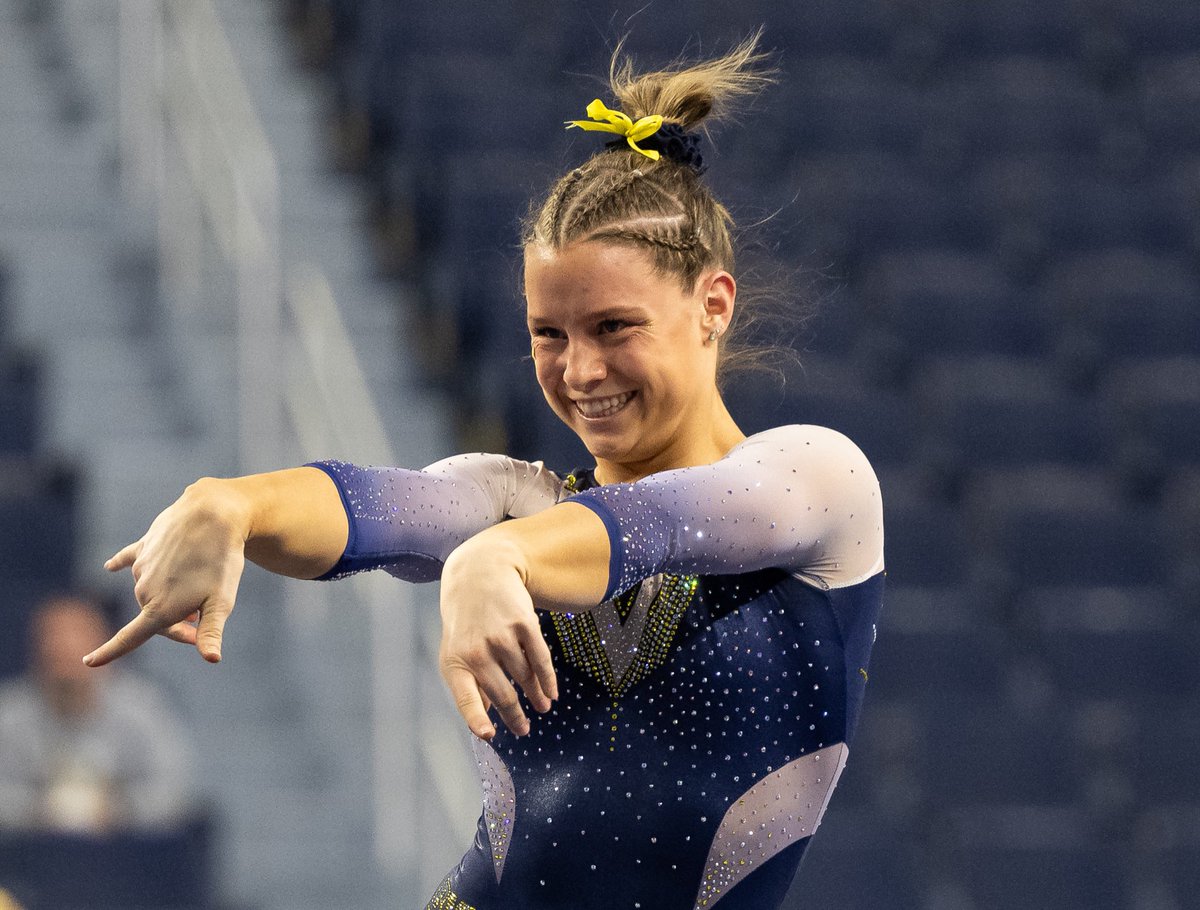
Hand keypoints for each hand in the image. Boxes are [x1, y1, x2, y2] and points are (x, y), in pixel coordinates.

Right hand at [84, 478, 250, 666]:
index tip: (89, 662)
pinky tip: (109, 566)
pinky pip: (129, 558)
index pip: (129, 638)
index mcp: (159, 609)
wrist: (212, 515)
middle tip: (200, 621)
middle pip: (154, 617)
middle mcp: (143, 590)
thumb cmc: (221, 561)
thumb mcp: (221, 601)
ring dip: (169, 596)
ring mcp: (142, 567)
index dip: (109, 652)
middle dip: (176, 624)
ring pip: (152, 591)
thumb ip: (211, 632)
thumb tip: (211, 660)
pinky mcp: (145, 546)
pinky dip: (121, 563)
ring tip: (198, 589)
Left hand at [438, 534, 557, 739]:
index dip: (477, 718)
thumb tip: (486, 720)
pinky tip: (551, 693)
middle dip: (516, 716)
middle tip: (524, 730)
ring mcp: (501, 636)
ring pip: (524, 677)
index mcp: (455, 662)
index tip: (489, 735)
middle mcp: (476, 650)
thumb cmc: (466, 623)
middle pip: (503, 694)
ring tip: (541, 706)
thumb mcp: (456, 651)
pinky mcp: (523, 623)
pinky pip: (540, 659)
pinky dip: (548, 679)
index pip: (466, 697)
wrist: (479, 575)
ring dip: (535, 696)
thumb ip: (470, 685)